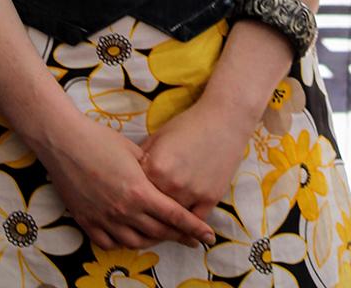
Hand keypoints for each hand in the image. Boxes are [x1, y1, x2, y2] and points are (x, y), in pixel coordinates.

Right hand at [37, 113, 216, 250]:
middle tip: (191, 238)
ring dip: (151, 241)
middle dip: (177, 236)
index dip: (193, 227)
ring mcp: (104, 219)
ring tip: (161, 236)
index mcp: (139, 191)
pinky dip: (122, 243)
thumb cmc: (100, 139)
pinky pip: (109, 244)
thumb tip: (162, 180)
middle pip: (158, 232)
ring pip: (135, 242)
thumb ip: (150, 170)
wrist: (64, 141)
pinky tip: (129, 236)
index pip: (174, 216)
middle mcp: (124, 211)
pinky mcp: (86, 222)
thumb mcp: (133, 151)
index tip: (208, 236)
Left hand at [139, 96, 250, 220]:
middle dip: (147, 215)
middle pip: (153, 210)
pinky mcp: (210, 199)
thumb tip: (127, 175)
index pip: (137, 193)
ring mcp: (192, 193)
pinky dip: (188, 227)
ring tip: (158, 230)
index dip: (133, 197)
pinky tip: (182, 231)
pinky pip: (194, 222)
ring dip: (166, 225)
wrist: (223, 120)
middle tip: (140, 224)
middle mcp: (171, 184)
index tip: (129, 204)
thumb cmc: (188, 124)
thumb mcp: (158, 136)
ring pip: (173, 220)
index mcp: (154, 167)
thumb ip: (142, 158)